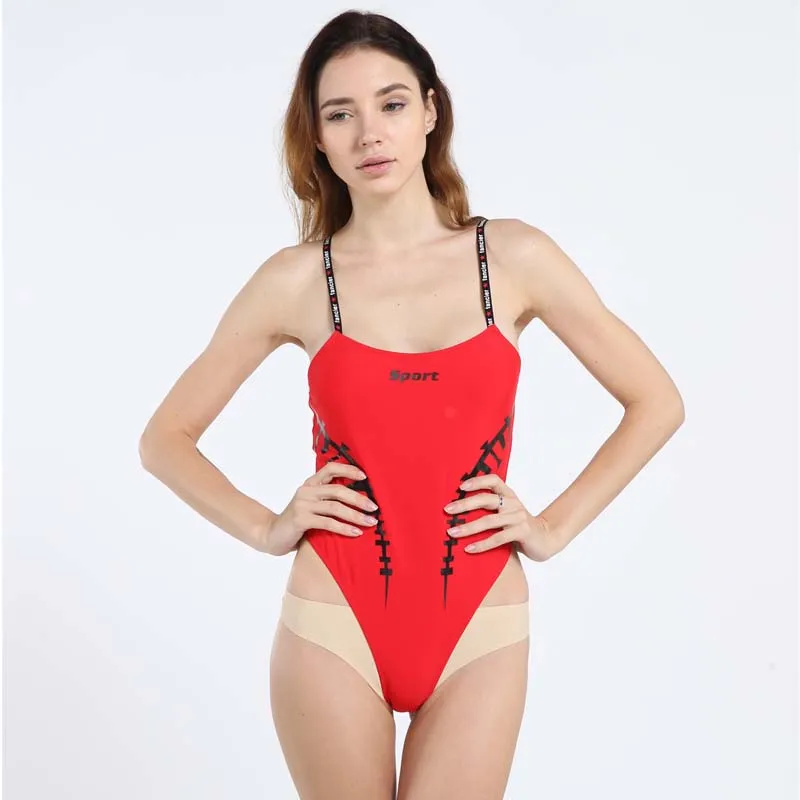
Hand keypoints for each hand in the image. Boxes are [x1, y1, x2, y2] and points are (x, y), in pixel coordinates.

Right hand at [259, 462, 378, 555]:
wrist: (272, 535)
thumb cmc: (298, 522)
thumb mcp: (311, 506)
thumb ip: (327, 500)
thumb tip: (359, 500)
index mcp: (310, 484)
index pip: (330, 468)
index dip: (348, 470)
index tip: (365, 477)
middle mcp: (306, 491)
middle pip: (338, 490)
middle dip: (359, 499)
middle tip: (374, 508)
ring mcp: (302, 505)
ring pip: (335, 507)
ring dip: (356, 515)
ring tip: (370, 522)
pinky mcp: (301, 520)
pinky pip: (328, 523)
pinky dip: (344, 528)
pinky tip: (356, 533)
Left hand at [444, 474, 564, 561]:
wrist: (546, 539)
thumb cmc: (518, 526)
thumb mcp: (506, 513)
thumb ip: (489, 508)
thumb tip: (458, 508)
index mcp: (508, 495)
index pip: (493, 480)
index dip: (477, 481)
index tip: (461, 486)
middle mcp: (513, 503)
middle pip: (487, 499)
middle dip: (465, 504)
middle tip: (448, 510)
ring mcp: (518, 517)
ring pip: (489, 521)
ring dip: (468, 527)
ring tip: (452, 532)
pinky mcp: (522, 532)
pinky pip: (498, 538)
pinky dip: (482, 544)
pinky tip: (468, 548)